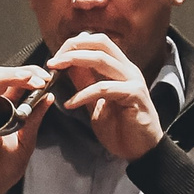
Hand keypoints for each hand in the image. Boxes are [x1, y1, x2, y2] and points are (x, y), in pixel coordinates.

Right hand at [0, 66, 52, 193]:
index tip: (45, 78)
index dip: (30, 77)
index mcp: (4, 111)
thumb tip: (48, 98)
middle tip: (38, 78)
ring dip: (5, 78)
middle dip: (20, 75)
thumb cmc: (1, 170)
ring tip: (23, 77)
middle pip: (0, 79)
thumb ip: (33, 121)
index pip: (15, 85)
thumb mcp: (25, 145)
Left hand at [50, 33, 164, 162]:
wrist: (140, 151)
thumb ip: (85, 82)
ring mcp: (133, 81)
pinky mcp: (134, 95)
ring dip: (74, 61)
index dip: (75, 45)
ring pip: (101, 60)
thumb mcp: (95, 102)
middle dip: (73, 48)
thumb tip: (67, 65)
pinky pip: (104, 88)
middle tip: (53, 61)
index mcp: (121, 68)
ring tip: (55, 71)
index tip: (55, 58)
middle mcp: (128, 70)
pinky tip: (70, 103)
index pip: (98, 42)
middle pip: (100, 43)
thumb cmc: (121, 128)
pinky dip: (83, 94)